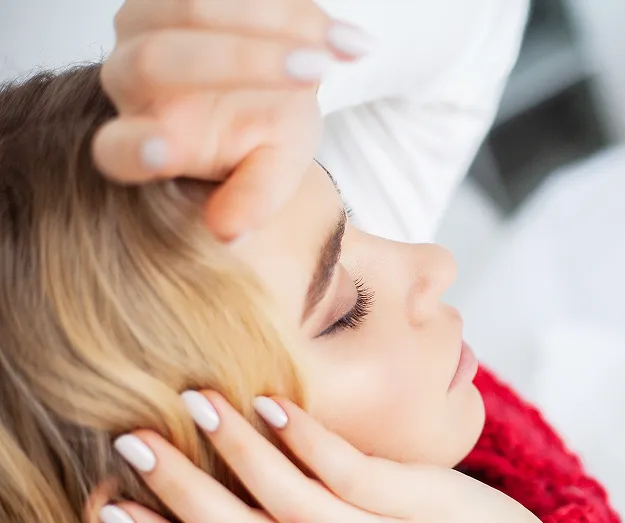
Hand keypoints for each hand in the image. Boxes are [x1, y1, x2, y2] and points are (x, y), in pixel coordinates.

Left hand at [94, 0, 371, 239]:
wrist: (286, 78)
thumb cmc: (268, 134)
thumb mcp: (272, 170)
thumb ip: (253, 198)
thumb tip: (229, 236)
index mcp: (144, 138)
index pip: (118, 149)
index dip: (136, 151)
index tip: (164, 151)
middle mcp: (131, 76)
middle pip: (158, 60)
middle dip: (240, 62)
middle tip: (311, 74)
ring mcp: (149, 20)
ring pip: (193, 8)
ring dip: (269, 26)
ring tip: (332, 56)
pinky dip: (292, 12)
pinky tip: (345, 43)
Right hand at [97, 392, 579, 522]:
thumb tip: (255, 507)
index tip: (112, 513)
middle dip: (180, 495)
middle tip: (132, 446)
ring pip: (286, 502)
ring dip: (233, 453)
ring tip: (194, 404)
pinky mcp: (412, 504)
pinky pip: (346, 470)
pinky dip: (302, 438)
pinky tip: (269, 403)